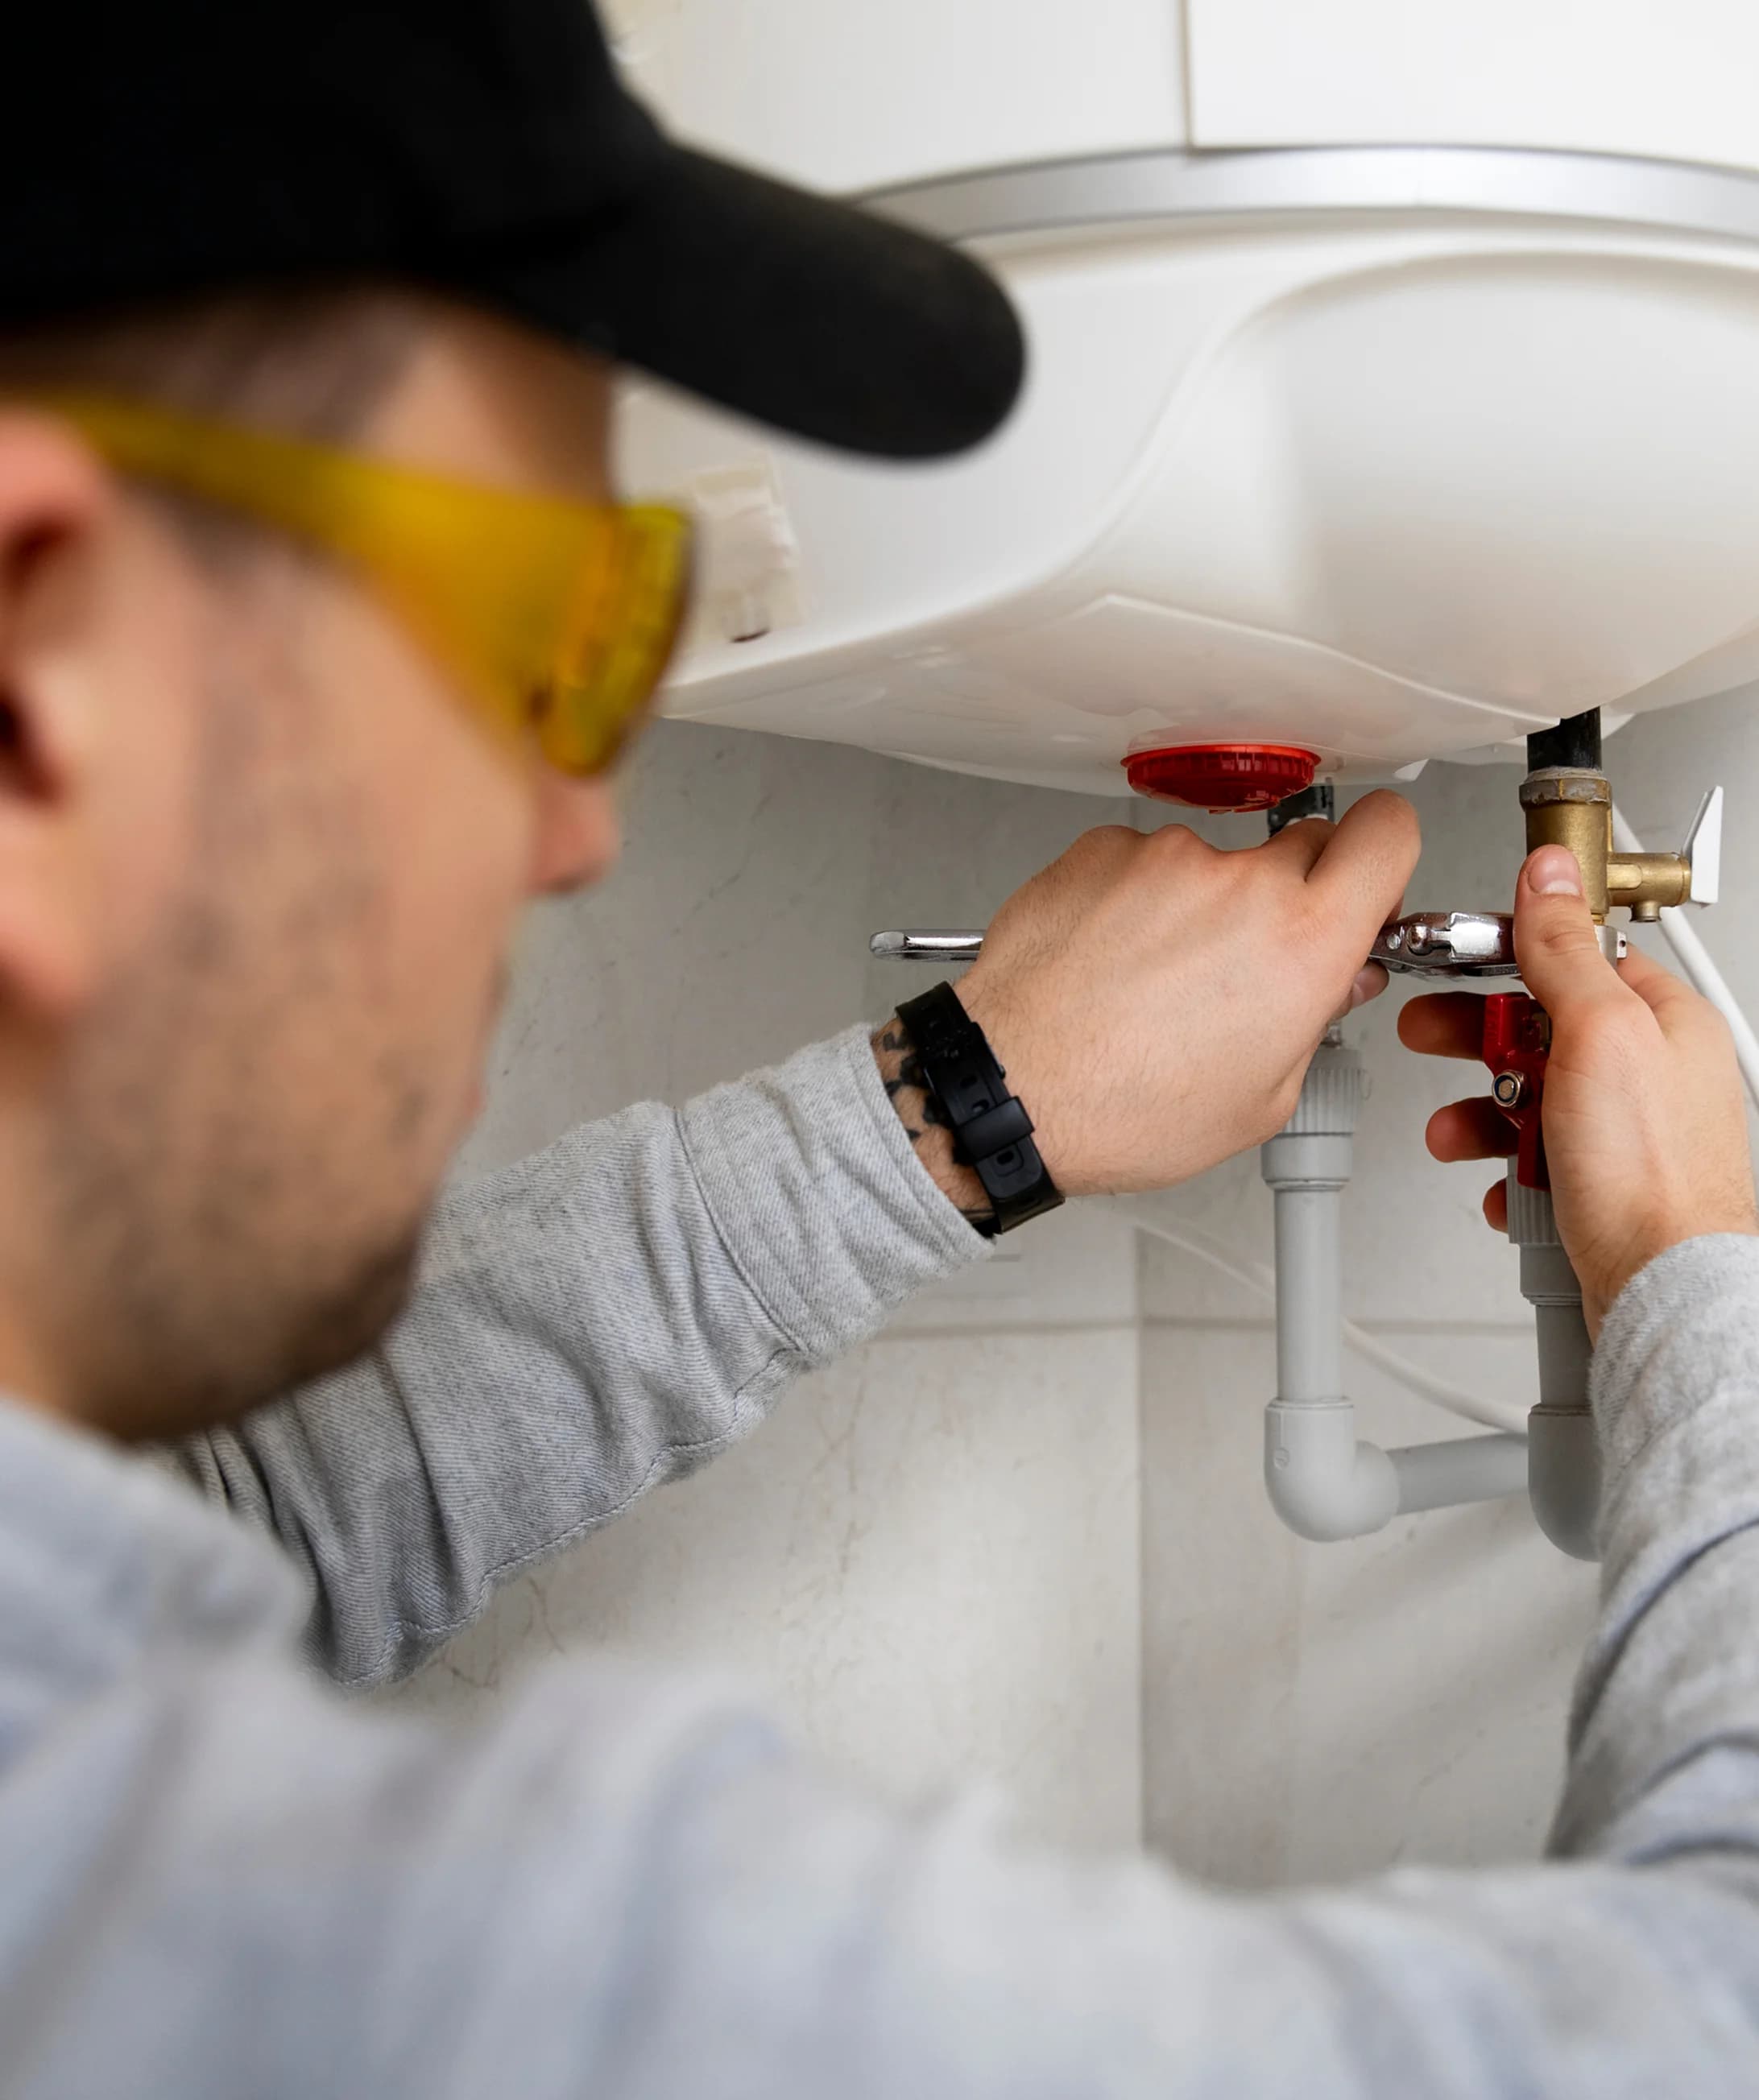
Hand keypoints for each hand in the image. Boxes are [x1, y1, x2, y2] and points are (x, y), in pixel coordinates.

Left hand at [938, 792, 1417, 1196]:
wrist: (1009, 1091)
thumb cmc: (1123, 1109)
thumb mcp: (1261, 1099)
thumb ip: (1314, 1021)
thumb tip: (1337, 979)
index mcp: (1303, 943)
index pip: (1388, 832)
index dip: (1385, 852)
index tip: (1368, 878)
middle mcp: (1240, 883)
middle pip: (1304, 844)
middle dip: (1293, 892)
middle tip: (1255, 955)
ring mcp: (1164, 858)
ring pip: (1214, 861)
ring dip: (1200, 903)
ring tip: (1156, 979)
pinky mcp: (1101, 849)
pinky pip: (1142, 861)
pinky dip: (1134, 899)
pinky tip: (1111, 961)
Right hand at [1401, 843, 1757, 1334]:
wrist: (1662, 1288)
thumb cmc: (1652, 1173)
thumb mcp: (1599, 1032)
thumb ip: (1564, 950)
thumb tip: (1549, 875)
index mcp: (1663, 1020)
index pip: (1575, 959)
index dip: (1509, 957)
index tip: (1457, 962)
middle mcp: (1651, 1074)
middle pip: (1542, 1031)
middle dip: (1479, 1044)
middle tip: (1434, 1037)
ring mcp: (1627, 1134)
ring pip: (1531, 1101)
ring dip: (1481, 1116)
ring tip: (1456, 1132)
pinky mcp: (1602, 1188)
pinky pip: (1535, 1163)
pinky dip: (1507, 1172)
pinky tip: (1505, 1184)